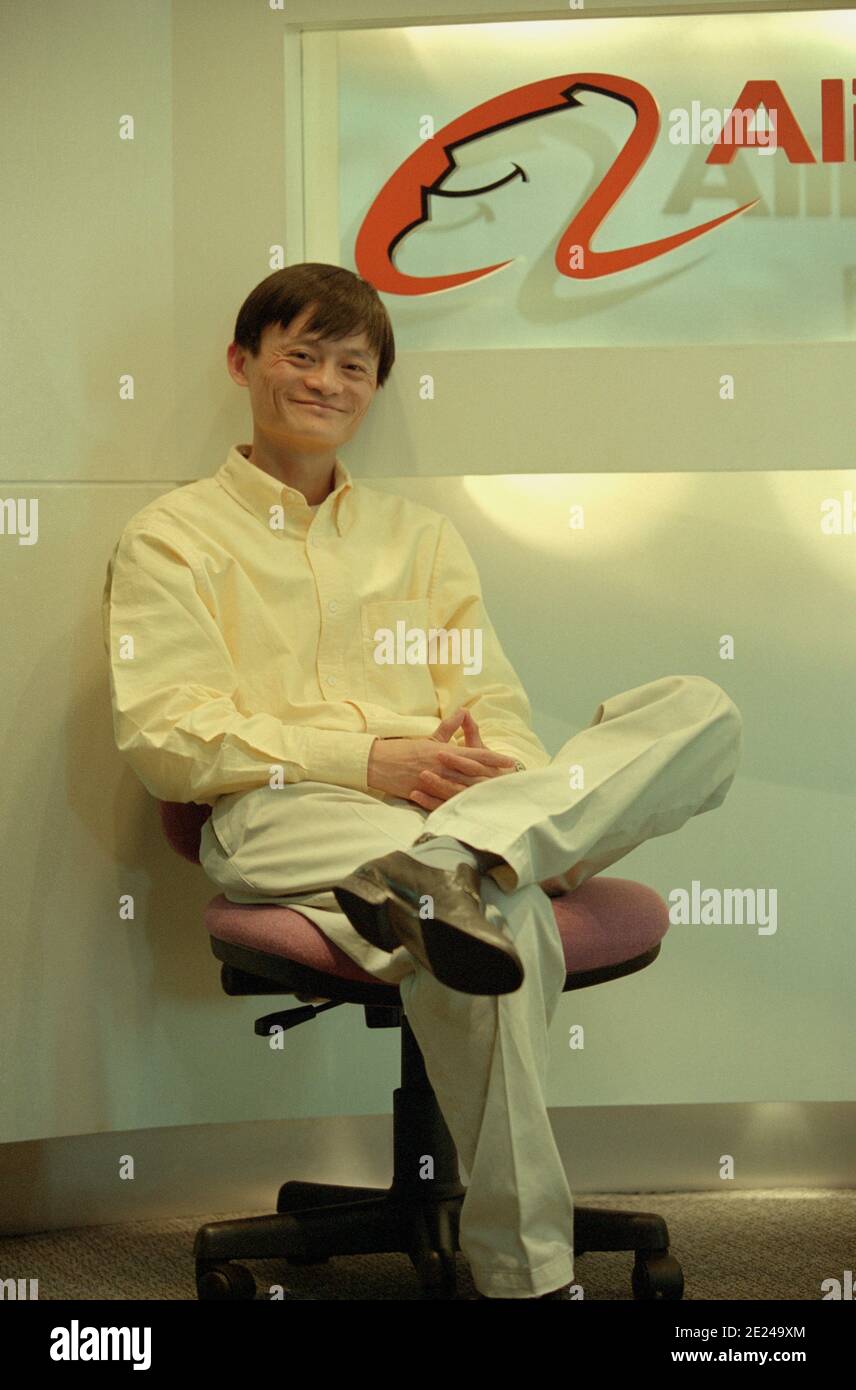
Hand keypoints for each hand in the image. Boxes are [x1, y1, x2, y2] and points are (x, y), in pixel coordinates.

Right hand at [366, 707, 515, 807]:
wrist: (379, 762)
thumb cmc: (405, 750)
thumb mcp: (429, 738)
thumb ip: (448, 728)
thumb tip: (463, 712)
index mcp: (445, 752)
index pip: (475, 755)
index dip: (493, 758)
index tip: (509, 761)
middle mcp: (442, 767)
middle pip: (473, 774)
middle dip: (492, 777)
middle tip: (510, 780)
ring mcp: (434, 782)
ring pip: (461, 788)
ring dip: (478, 791)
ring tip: (495, 793)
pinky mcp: (425, 795)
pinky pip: (444, 801)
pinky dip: (456, 804)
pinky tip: (468, 808)